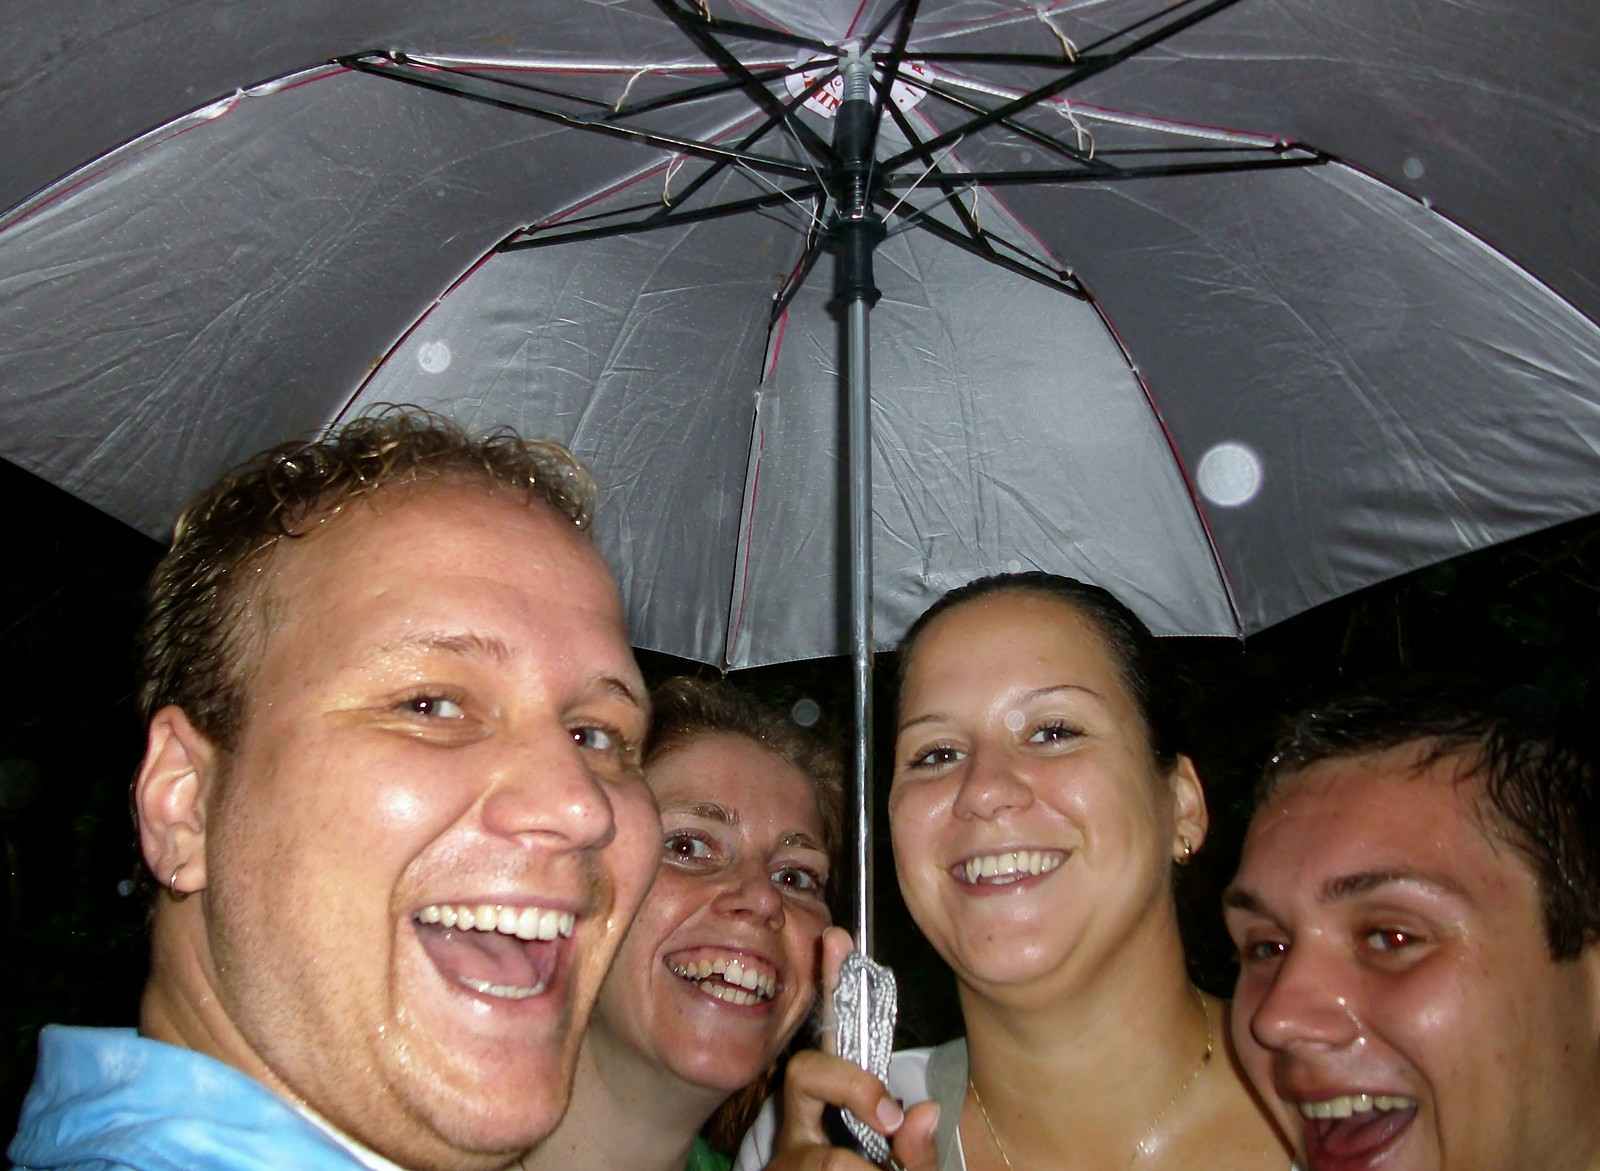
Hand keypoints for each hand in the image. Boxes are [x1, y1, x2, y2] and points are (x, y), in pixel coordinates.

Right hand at [760, 928, 939, 1170]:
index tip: (838, 936)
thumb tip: (925, 1113)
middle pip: (805, 1074)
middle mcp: (798, 1131)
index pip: (832, 1041)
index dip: (830, 983)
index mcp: (831, 1115)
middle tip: (891, 1121)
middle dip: (851, 1087)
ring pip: (819, 1158)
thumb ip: (915, 1155)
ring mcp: (787, 1163)